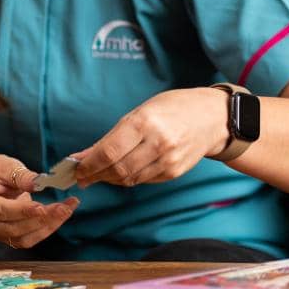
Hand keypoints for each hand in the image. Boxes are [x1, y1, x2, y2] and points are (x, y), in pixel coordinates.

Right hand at [0, 155, 78, 249]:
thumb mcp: (5, 165)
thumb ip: (21, 175)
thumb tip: (38, 183)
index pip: (0, 210)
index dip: (22, 211)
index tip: (43, 206)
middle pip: (13, 228)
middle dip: (41, 219)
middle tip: (65, 207)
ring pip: (22, 238)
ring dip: (47, 226)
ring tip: (66, 210)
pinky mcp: (4, 239)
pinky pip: (26, 240)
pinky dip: (44, 230)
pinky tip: (58, 217)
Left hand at [74, 88, 227, 187]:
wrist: (211, 117)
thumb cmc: (172, 108)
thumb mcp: (139, 112)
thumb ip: (112, 136)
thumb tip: (84, 156)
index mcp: (145, 122)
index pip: (109, 152)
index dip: (90, 165)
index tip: (76, 169)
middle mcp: (158, 143)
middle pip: (118, 169)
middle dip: (97, 175)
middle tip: (83, 176)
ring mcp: (169, 160)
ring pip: (130, 179)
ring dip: (111, 179)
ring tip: (100, 174)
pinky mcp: (175, 172)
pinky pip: (144, 180)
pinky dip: (129, 178)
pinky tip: (122, 172)